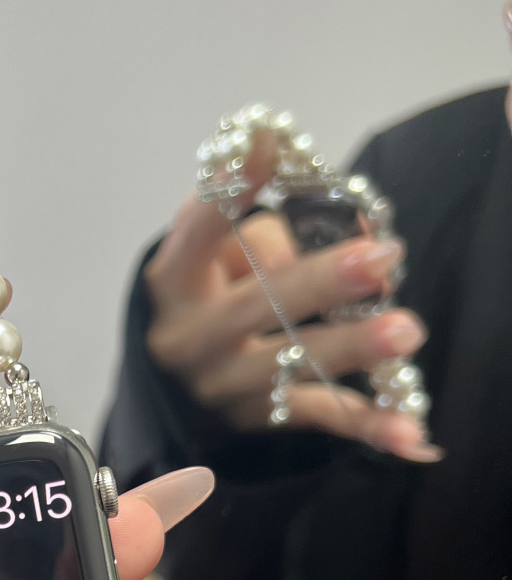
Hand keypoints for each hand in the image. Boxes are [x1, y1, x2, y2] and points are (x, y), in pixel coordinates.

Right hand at [144, 137, 442, 462]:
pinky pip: (318, 417)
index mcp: (171, 283)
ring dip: (352, 345)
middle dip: (321, 280)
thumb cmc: (206, 293)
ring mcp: (220, 384)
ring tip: (403, 330)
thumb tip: (360, 232)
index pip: (197, 233)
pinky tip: (408, 434)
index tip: (264, 146)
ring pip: (291, 360)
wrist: (172, 379)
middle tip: (380, 258)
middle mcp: (188, 337)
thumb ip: (265, 229)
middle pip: (256, 304)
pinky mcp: (254, 420)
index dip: (228, 191)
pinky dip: (367, 425)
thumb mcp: (211, 255)